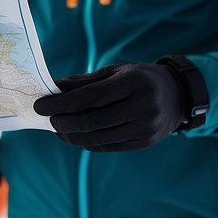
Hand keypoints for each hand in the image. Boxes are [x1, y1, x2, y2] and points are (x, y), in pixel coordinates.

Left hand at [33, 62, 186, 150]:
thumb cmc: (139, 79)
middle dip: (64, 122)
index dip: (62, 103)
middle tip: (47, 119)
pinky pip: (108, 146)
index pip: (91, 97)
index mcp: (134, 82)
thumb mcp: (115, 72)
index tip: (41, 105)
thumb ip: (85, 82)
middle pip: (92, 120)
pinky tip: (74, 136)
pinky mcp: (144, 142)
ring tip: (58, 129)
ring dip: (72, 136)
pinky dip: (87, 142)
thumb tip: (53, 88)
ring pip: (98, 138)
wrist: (177, 96)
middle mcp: (143, 106)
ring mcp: (145, 128)